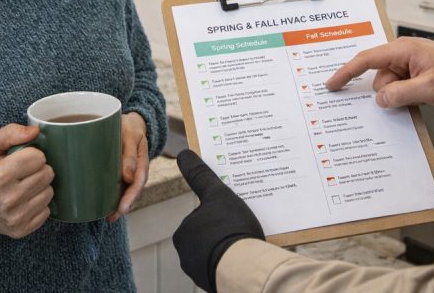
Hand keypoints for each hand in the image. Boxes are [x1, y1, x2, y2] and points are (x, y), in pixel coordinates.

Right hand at [0, 123, 53, 237]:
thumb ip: (11, 133)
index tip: (22, 159)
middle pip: (47, 174)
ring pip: (49, 192)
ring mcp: (15, 218)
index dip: (33, 154)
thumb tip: (36, 131)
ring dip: (40, 187)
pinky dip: (38, 204)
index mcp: (0, 176)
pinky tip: (25, 200)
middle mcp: (8, 199)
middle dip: (38, 169)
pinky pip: (46, 212)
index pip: (38, 158)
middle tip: (24, 172)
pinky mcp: (20, 230)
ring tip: (24, 186)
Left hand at [107, 112, 149, 222]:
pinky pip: (120, 186)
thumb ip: (130, 154)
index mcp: (142, 161)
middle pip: (133, 190)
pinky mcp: (121, 172)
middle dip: (125, 205)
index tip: (122, 207)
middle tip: (113, 217)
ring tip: (109, 217)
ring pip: (127, 191)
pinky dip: (114, 197)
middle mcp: (137, 170)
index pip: (139, 182)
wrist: (131, 122)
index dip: (131, 196)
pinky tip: (105, 206)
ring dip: (119, 205)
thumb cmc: (130, 127)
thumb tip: (128, 177)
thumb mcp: (130, 135)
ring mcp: (130, 172)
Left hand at [172, 150, 263, 292]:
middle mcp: (187, 255)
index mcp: (183, 234)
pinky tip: (249, 258)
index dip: (218, 214)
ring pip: (218, 253)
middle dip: (225, 232)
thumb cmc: (229, 228)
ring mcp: (200, 272)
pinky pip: (227, 268)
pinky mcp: (216, 284)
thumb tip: (184, 154)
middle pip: (209, 236)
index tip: (232, 217)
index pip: (201, 218)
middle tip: (243, 227)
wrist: (244, 267)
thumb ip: (200, 175)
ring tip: (249, 243)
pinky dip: (237, 263)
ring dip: (231, 248)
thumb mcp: (218, 194)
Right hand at [326, 37, 433, 107]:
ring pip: (387, 85)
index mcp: (402, 49)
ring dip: (398, 95)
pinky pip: (396, 87)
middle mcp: (401, 53)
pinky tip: (416, 96)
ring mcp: (405, 63)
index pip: (366, 59)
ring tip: (421, 95)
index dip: (346, 72)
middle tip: (412, 96)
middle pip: (378, 78)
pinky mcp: (410, 72)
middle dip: (389, 92)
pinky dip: (402, 94)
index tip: (331, 84)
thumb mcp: (430, 88)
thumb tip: (380, 99)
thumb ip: (402, 94)